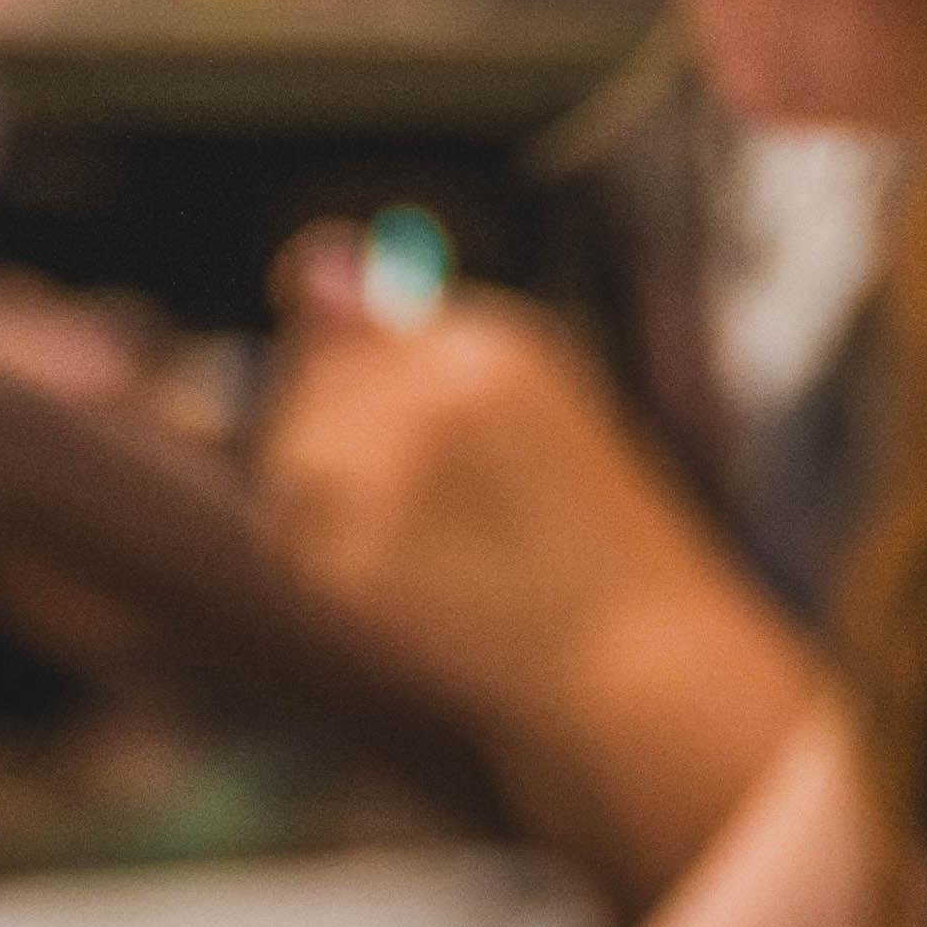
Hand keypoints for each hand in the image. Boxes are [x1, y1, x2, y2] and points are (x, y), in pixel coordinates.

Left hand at [253, 244, 711, 726]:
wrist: (635, 665)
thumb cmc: (592, 537)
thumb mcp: (529, 400)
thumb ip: (409, 335)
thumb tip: (302, 261)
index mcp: (488, 342)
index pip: (349, 312)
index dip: (367, 378)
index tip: (418, 434)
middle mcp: (433, 394)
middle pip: (310, 382)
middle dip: (339, 435)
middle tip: (431, 511)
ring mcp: (386, 479)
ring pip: (291, 456)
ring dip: (327, 498)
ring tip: (426, 548)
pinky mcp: (351, 560)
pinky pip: (292, 536)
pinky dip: (324, 561)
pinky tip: (405, 587)